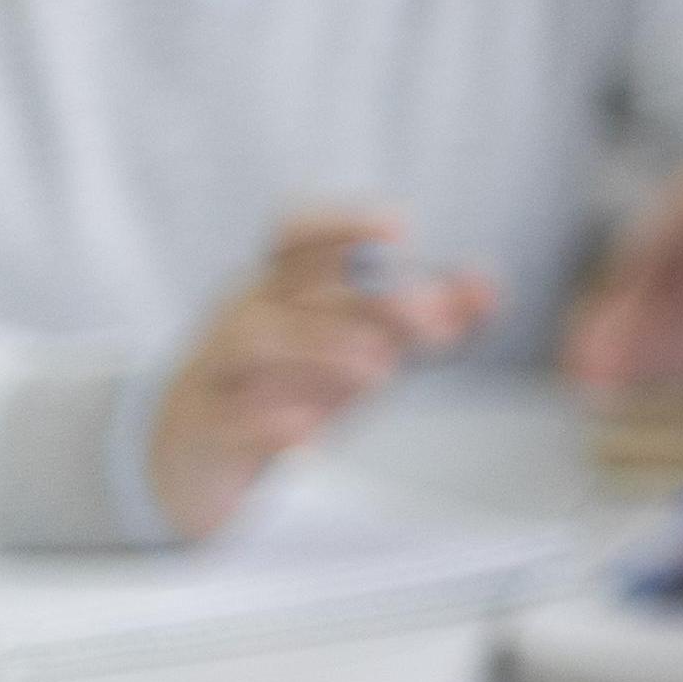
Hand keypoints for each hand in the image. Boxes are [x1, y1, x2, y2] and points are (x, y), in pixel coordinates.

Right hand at [146, 210, 497, 540]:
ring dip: (320, 345)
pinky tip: (312, 435)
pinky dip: (271, 423)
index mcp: (276, 288)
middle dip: (366, 296)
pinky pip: (228, 419)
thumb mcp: (360, 351)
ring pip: (253, 337)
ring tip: (381, 370)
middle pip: (292, 284)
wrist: (194, 458)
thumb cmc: (289, 387)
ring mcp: (215, 371)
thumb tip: (488, 287)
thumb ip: (426, 318)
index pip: (294, 234)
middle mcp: (242, 317)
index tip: (402, 228)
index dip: (343, 223)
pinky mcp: (203, 430)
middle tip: (432, 323)